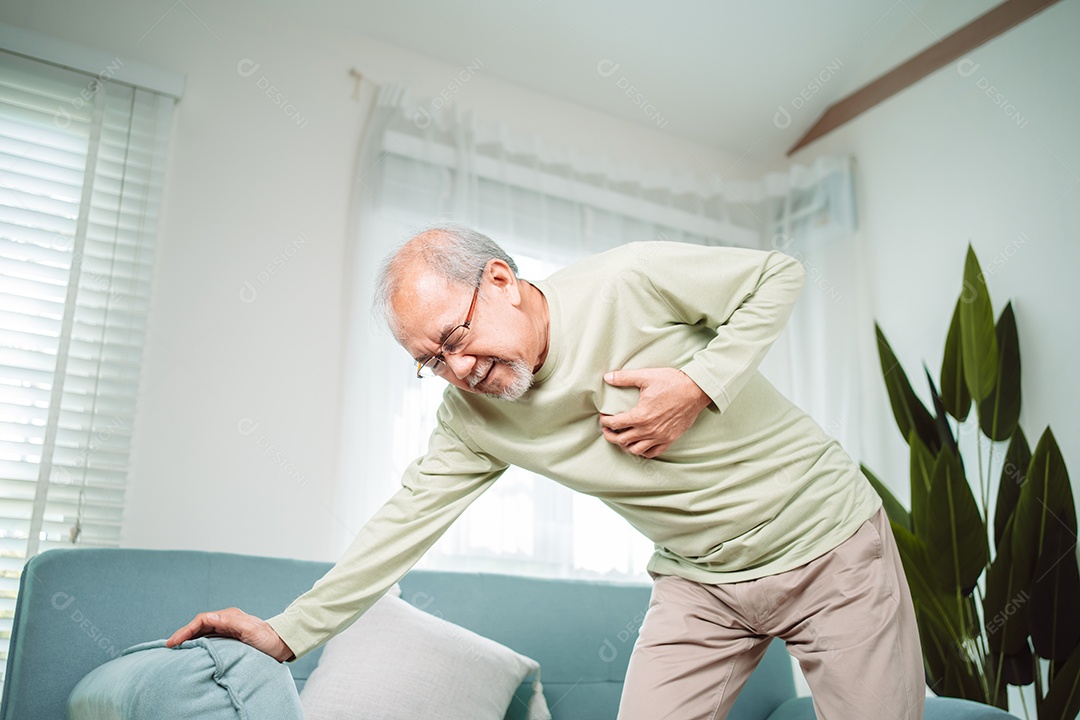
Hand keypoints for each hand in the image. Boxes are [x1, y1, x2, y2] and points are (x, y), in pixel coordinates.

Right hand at [166, 607, 294, 662]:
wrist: (281, 644)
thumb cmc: (267, 638)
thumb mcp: (249, 630)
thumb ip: (230, 622)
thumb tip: (209, 618)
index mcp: (228, 617)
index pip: (201, 620)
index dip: (186, 630)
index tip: (173, 642)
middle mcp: (226, 621)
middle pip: (199, 626)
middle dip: (183, 634)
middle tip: (169, 647)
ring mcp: (227, 629)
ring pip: (202, 632)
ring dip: (189, 639)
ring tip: (176, 649)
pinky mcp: (230, 638)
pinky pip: (209, 639)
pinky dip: (198, 643)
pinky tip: (192, 651)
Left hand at [599, 367, 711, 457]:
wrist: (696, 390)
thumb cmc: (672, 382)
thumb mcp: (646, 376)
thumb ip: (624, 378)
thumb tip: (607, 377)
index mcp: (640, 416)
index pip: (615, 424)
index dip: (605, 421)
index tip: (603, 417)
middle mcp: (648, 430)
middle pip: (622, 440)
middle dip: (611, 435)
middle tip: (607, 430)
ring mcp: (659, 436)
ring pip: (635, 449)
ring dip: (625, 445)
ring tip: (621, 438)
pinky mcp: (670, 439)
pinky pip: (652, 452)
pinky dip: (643, 451)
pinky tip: (639, 445)